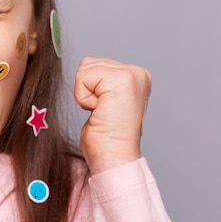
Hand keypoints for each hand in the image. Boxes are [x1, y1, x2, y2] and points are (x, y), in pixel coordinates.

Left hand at [74, 57, 150, 173]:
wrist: (114, 157)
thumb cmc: (106, 137)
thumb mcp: (104, 99)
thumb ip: (100, 81)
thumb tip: (85, 66)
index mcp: (136, 76)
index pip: (94, 64)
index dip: (90, 89)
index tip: (105, 109)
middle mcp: (138, 73)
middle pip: (88, 64)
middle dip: (87, 90)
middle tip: (103, 111)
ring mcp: (131, 74)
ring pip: (84, 69)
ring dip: (85, 94)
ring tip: (102, 111)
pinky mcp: (121, 80)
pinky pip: (82, 78)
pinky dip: (83, 97)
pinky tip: (99, 111)